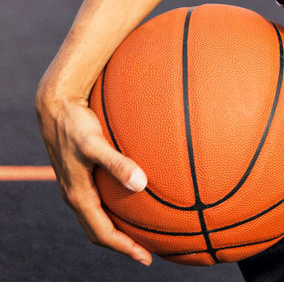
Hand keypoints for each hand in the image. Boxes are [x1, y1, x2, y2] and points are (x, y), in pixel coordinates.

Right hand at [35, 88, 152, 266]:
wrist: (56, 107)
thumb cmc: (76, 124)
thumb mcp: (96, 144)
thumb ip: (118, 163)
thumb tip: (141, 183)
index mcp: (78, 196)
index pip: (102, 233)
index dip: (124, 248)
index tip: (145, 257)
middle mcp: (75, 196)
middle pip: (98, 232)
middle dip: (121, 245)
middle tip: (145, 252)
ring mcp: (75, 186)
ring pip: (96, 218)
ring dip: (116, 229)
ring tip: (139, 232)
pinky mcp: (79, 175)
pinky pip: (96, 202)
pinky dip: (112, 211)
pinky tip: (128, 199)